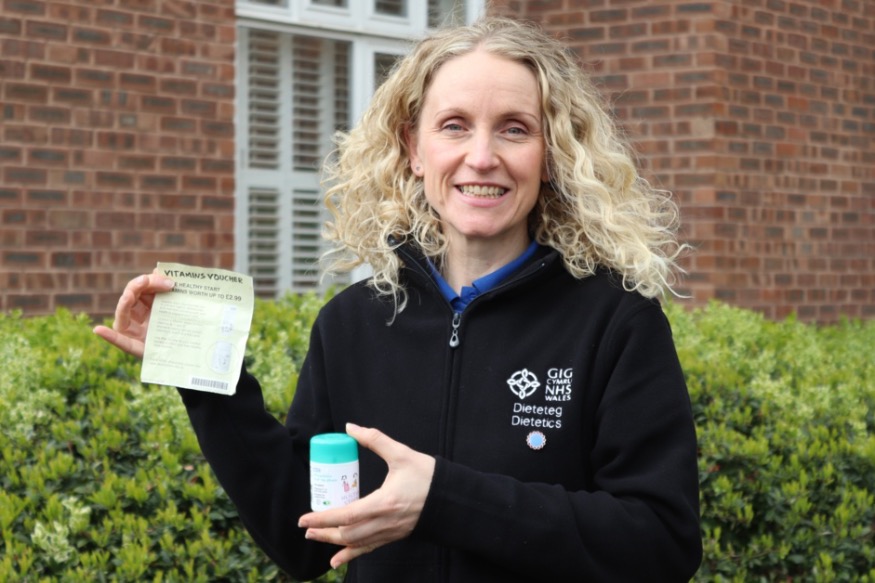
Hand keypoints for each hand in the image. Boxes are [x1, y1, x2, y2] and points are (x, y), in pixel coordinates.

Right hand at [92, 270, 174, 358]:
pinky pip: (119, 341)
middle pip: (131, 296)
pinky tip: (98, 330)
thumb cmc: (181, 328)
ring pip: (123, 312)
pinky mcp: (133, 347)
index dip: (152, 281)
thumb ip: (166, 291)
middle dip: (140, 285)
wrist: (186, 352)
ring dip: (125, 301)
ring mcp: (132, 331)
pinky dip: (108, 336)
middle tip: (151, 280)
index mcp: (146, 306)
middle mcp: (136, 317)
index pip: (142, 288)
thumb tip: (157, 269)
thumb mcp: (176, 308)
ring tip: (129, 295)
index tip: (170, 282)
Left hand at [298, 423, 435, 568]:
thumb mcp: (401, 453)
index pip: (347, 515)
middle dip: (324, 532)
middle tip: (306, 528)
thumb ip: (375, 439)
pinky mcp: (395, 535)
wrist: (451, 496)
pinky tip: (337, 560)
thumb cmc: (427, 474)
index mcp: (384, 502)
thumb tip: (350, 427)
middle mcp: (385, 522)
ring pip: (356, 543)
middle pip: (348, 534)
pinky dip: (351, 555)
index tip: (304, 518)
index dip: (323, 518)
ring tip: (316, 537)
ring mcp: (390, 531)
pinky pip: (369, 548)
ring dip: (333, 542)